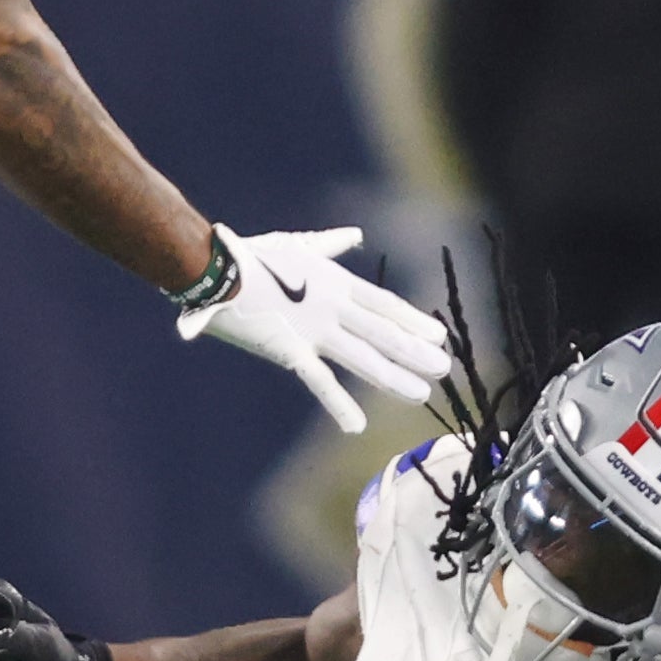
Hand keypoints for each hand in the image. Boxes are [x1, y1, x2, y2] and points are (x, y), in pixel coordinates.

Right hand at [175, 225, 448, 434]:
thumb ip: (330, 246)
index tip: (439, 334)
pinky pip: (319, 381)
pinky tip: (357, 425)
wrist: (216, 270)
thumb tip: (354, 234)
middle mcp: (334, 306)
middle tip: (444, 367)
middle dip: (415, 351)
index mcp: (336, 283)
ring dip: (394, 377)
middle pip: (384, 333)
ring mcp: (315, 329)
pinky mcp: (291, 349)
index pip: (384, 305)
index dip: (412, 321)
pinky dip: (338, 404)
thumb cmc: (251, 256)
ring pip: (364, 357)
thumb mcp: (300, 246)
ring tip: (422, 394)